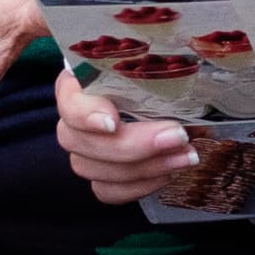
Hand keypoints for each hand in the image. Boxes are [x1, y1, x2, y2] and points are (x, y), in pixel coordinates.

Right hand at [58, 69, 192, 207]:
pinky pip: (107, 191)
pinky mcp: (99, 175)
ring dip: (144, 167)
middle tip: (177, 136)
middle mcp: (74, 119)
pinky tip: (168, 173)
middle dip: (134, 145)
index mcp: (80, 83)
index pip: (69, 101)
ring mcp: (83, 151)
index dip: (86, 115)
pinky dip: (138, 187)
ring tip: (185, 156)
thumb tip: (181, 86)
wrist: (166, 93)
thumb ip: (156, 70)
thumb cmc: (156, 72)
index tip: (112, 122)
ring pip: (92, 169)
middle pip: (80, 141)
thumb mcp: (155, 63)